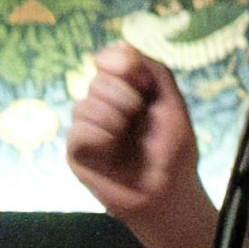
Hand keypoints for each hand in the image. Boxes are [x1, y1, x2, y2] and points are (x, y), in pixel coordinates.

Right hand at [63, 41, 205, 246]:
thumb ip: (151, 68)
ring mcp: (86, 127)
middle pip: (98, 79)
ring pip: (85, 104)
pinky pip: (78, 132)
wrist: (168, 193)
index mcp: (125, 89)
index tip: (144, 85)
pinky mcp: (75, 152)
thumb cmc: (173, 151)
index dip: (124, 66)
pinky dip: (101, 139)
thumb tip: (111, 54)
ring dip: (115, 122)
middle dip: (126, 98)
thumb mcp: (171, 101)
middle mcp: (102, 104)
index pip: (110, 59)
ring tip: (127, 142)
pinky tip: (112, 153)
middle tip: (139, 121)